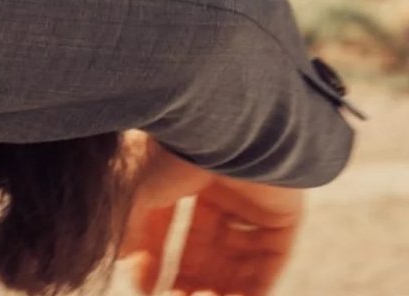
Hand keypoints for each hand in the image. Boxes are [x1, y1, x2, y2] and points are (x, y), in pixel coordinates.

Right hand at [119, 133, 302, 295]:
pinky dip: (252, 288)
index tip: (146, 289)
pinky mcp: (283, 213)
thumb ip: (130, 227)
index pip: (167, 223)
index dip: (154, 258)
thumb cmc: (170, 152)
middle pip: (205, 246)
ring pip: (237, 257)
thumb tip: (125, 261)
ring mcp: (252, 198)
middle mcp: (217, 184)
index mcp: (180, 170)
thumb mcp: (135, 190)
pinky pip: (270, 260)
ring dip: (220, 290)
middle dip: (191, 281)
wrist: (221, 128)